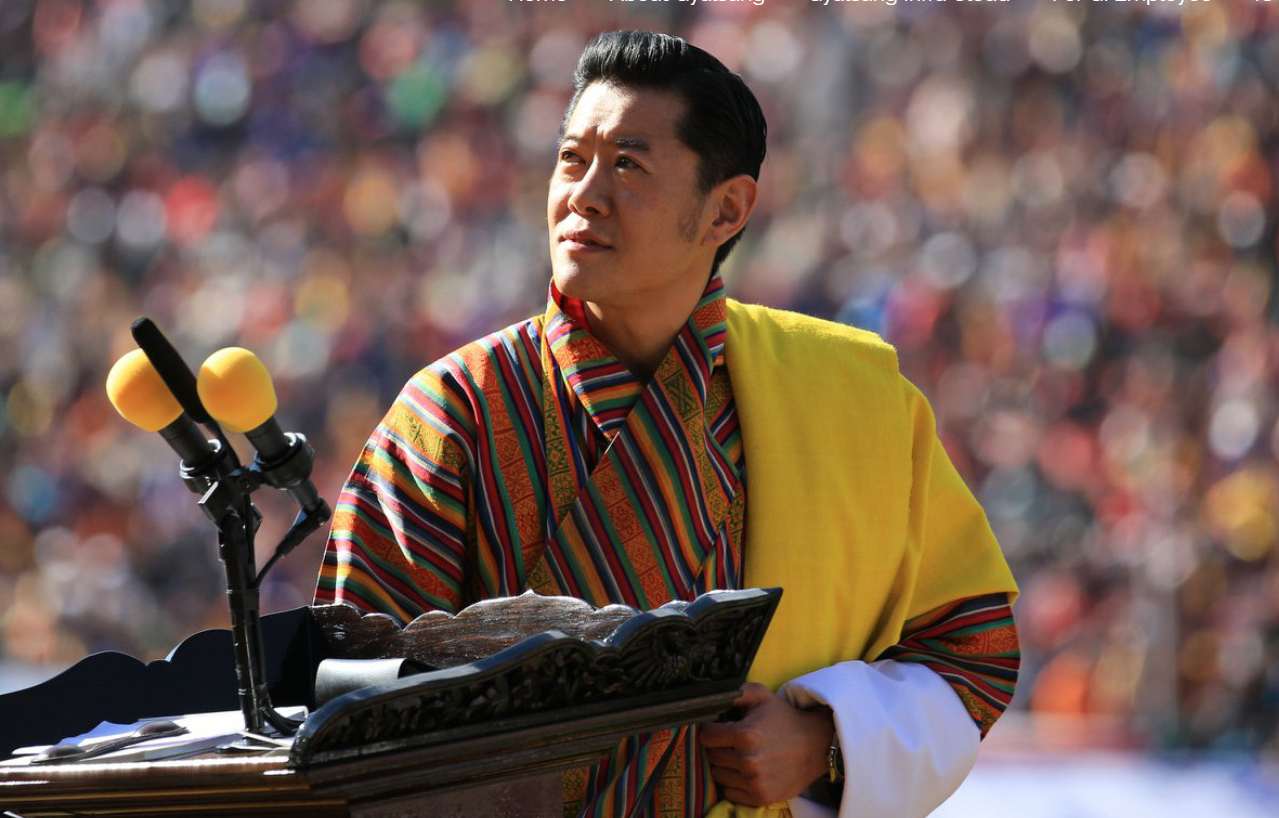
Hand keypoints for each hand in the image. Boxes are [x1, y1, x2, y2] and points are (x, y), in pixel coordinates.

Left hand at [699, 683, 834, 805]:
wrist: (816, 745)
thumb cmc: (785, 718)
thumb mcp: (762, 696)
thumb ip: (734, 693)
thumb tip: (710, 699)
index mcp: (744, 734)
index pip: (706, 737)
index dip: (712, 731)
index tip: (722, 730)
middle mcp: (748, 761)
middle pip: (711, 756)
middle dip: (720, 748)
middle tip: (735, 743)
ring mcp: (754, 781)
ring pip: (718, 775)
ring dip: (726, 767)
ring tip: (742, 757)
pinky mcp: (760, 797)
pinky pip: (730, 793)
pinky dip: (735, 784)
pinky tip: (748, 773)